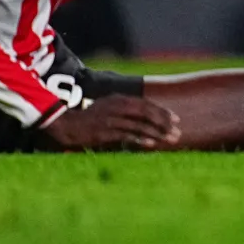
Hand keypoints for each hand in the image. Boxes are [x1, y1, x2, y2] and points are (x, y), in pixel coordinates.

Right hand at [39, 97, 180, 151]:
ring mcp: (112, 119)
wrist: (66, 125)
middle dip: (164, 123)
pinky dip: (140, 139)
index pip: (147, 105)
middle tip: (177, 132)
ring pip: (140, 125)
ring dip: (157, 133)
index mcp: (120, 99)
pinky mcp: (105, 132)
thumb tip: (144, 117)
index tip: (176, 120)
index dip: (162, 112)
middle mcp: (118, 106)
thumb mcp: (108, 107)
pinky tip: (151, 144)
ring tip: (169, 140)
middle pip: (147, 113)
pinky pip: (127, 135)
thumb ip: (125, 109)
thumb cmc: (89, 118)